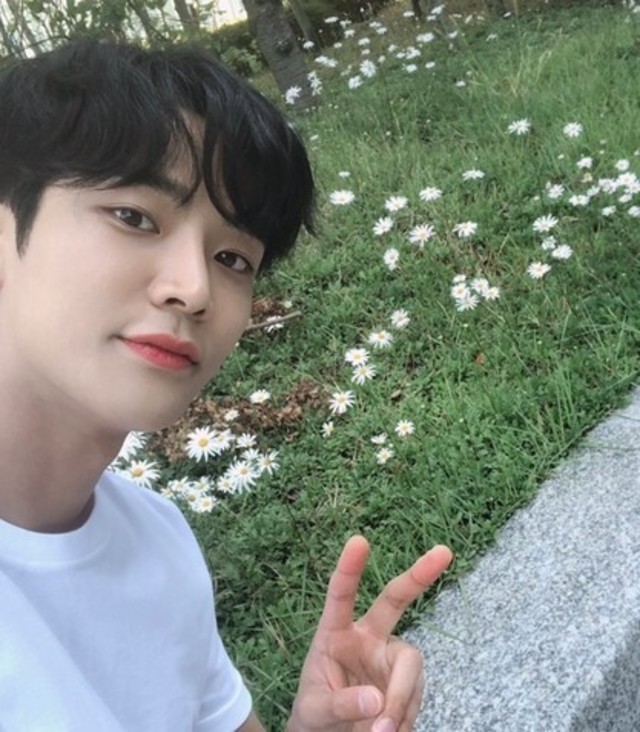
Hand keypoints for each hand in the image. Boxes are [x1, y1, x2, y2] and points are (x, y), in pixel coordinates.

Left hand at [286, 536, 452, 731]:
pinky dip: (404, 717)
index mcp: (335, 634)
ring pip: (411, 663)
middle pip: (395, 600)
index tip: (358, 540)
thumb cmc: (315, 717)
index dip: (350, 568)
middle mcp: (367, 637)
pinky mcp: (407, 681)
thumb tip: (376, 701)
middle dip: (419, 575)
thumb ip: (340, 705)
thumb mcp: (315, 712)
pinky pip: (416, 694)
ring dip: (399, 699)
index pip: (341, 595)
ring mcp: (390, 658)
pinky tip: (389, 731)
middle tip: (444, 551)